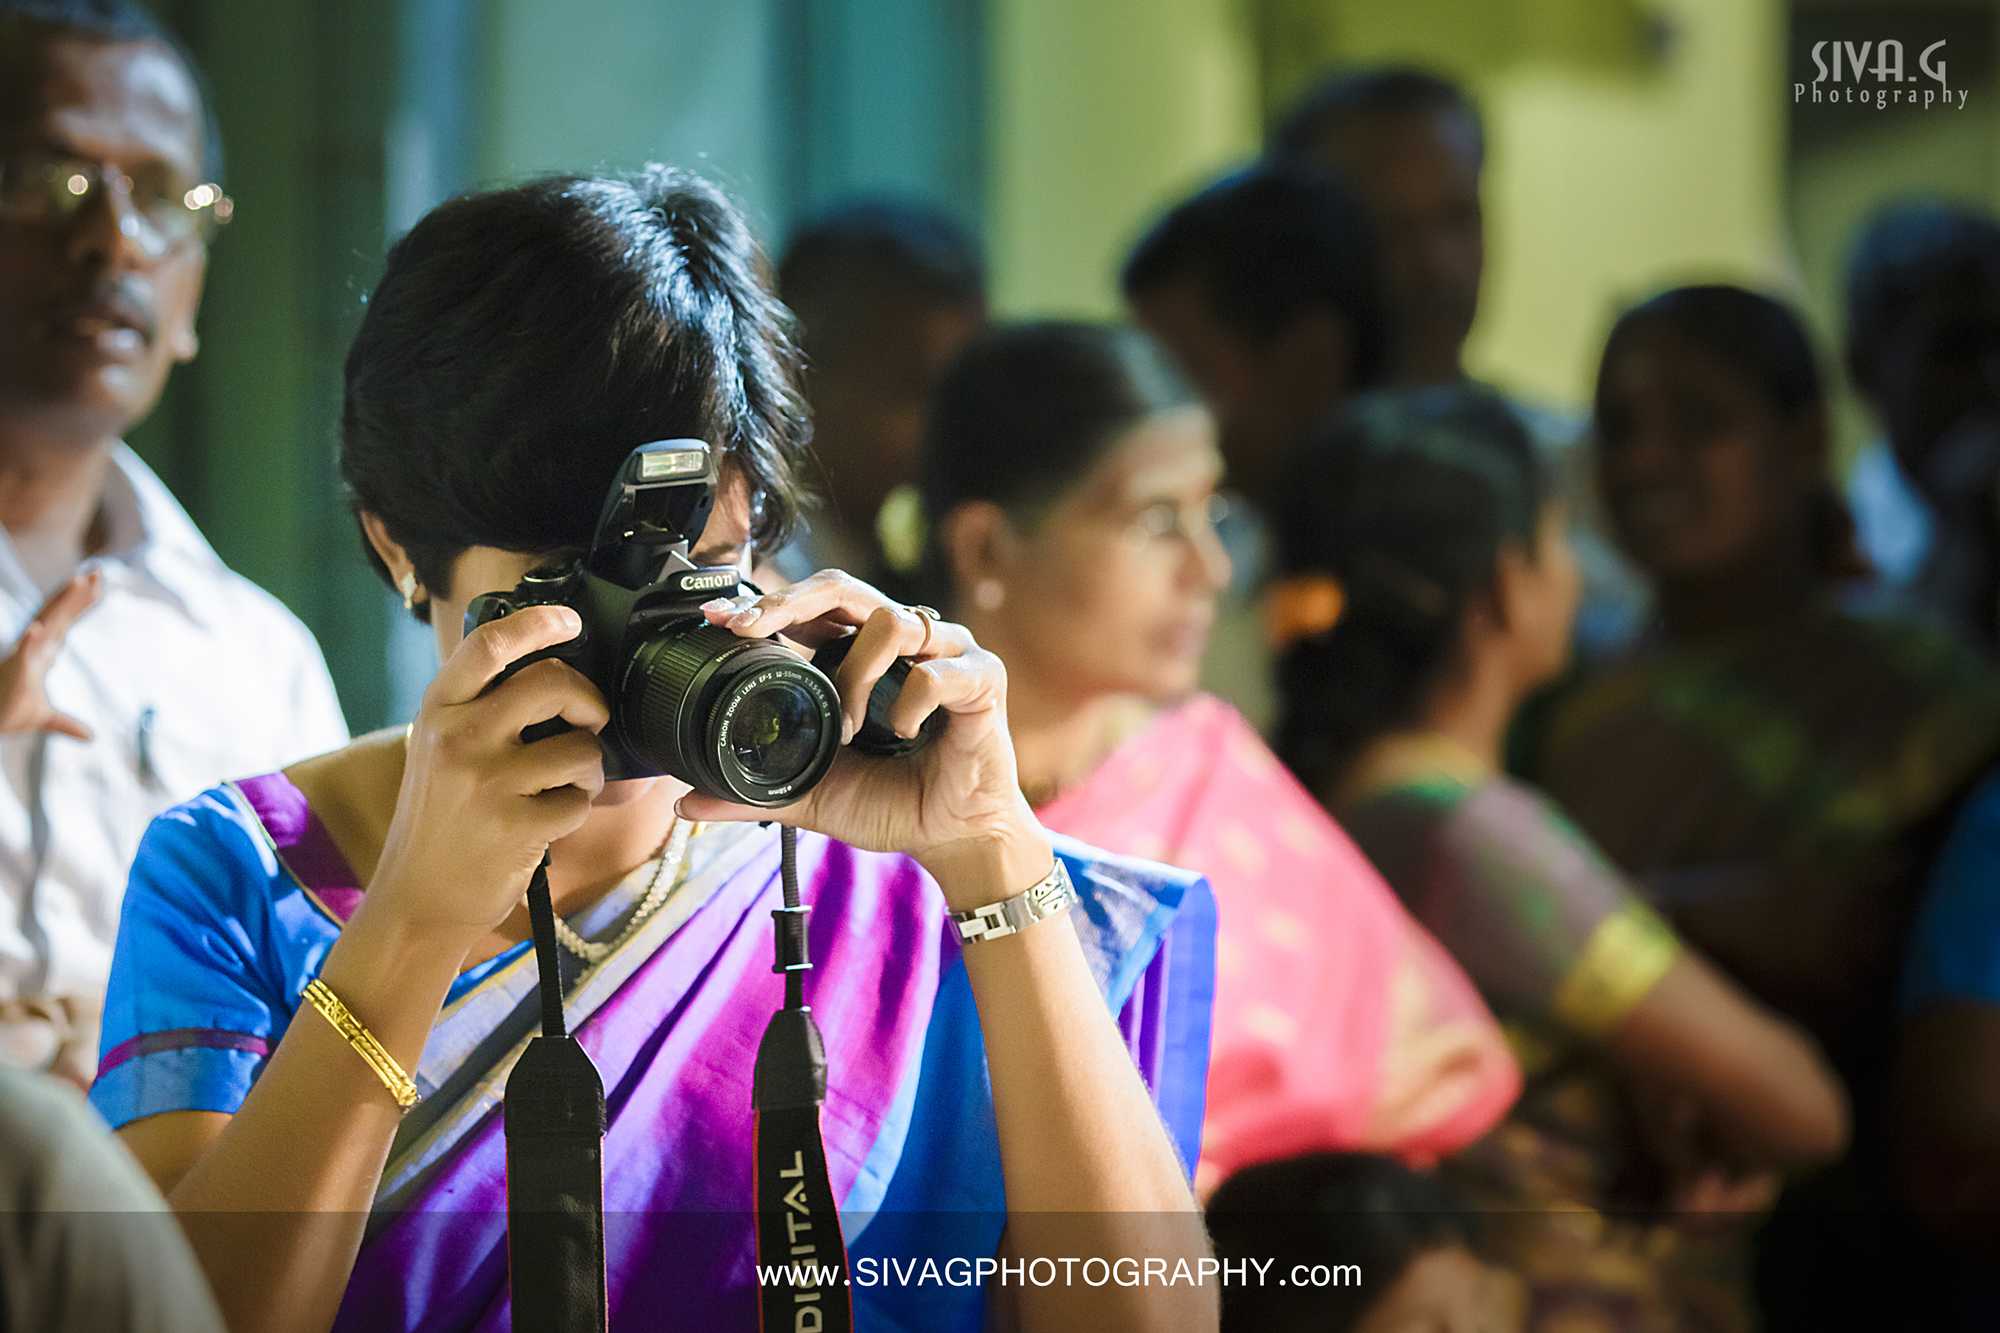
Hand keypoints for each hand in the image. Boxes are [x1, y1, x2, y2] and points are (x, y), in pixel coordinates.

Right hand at [0, 570, 100, 738]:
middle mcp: (34, 649)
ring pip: (46, 624)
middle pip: (60, 614)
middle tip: (97, 570)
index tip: (97, 582)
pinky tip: (35, 629)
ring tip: (79, 581)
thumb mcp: (44, 719)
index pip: (65, 622)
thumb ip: (67, 724)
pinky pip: (22, 654)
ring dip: (62, 604)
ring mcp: (24, 657)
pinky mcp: (14, 672)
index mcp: (42, 653)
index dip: (80, 602)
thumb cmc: (8, 715)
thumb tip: (90, 737)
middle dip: (77, 593)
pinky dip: (29, 641)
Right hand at [364, 606, 609, 944]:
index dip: (539, 624)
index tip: (571, 622)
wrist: (416, 900)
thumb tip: (550, 668)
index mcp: (439, 712)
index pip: (490, 645)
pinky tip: (548, 823)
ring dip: (589, 768)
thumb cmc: (440, 820)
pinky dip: (576, 811)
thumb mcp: (437, 750)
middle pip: (553, 684)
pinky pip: (580, 801)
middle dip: (589, 701)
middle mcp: (458, 739)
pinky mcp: (516, 826)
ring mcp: (487, 783)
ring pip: (581, 748)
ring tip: (565, 786)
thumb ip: (478, 709)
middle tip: (590, 720)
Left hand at [678, 571, 1049, 902]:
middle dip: (789, 601)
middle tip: (750, 629)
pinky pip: (937, 670)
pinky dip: (909, 702)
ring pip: (890, 621)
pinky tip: (901, 732)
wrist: (954, 840)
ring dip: (855, 675)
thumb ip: (754, 794)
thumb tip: (685, 803)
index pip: (810, 608)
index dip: (765, 606)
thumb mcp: (812, 796)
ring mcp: (945, 652)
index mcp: (861, 656)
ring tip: (848, 727)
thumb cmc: (893, 803)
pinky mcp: (983, 677)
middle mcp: (903, 641)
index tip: (718, 620)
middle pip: (843, 587)